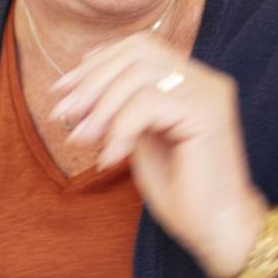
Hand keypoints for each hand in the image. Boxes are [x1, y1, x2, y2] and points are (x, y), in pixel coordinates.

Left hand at [52, 33, 266, 277]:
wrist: (215, 230)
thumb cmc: (180, 191)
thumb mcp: (141, 138)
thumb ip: (123, 107)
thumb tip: (80, 84)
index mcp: (190, 79)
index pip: (139, 47)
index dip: (97, 63)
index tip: (61, 90)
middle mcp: (204, 78)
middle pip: (137, 52)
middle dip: (92, 81)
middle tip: (65, 116)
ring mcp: (209, 92)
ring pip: (139, 75)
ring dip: (101, 107)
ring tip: (83, 140)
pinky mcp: (207, 113)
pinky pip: (148, 104)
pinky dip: (120, 129)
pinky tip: (112, 158)